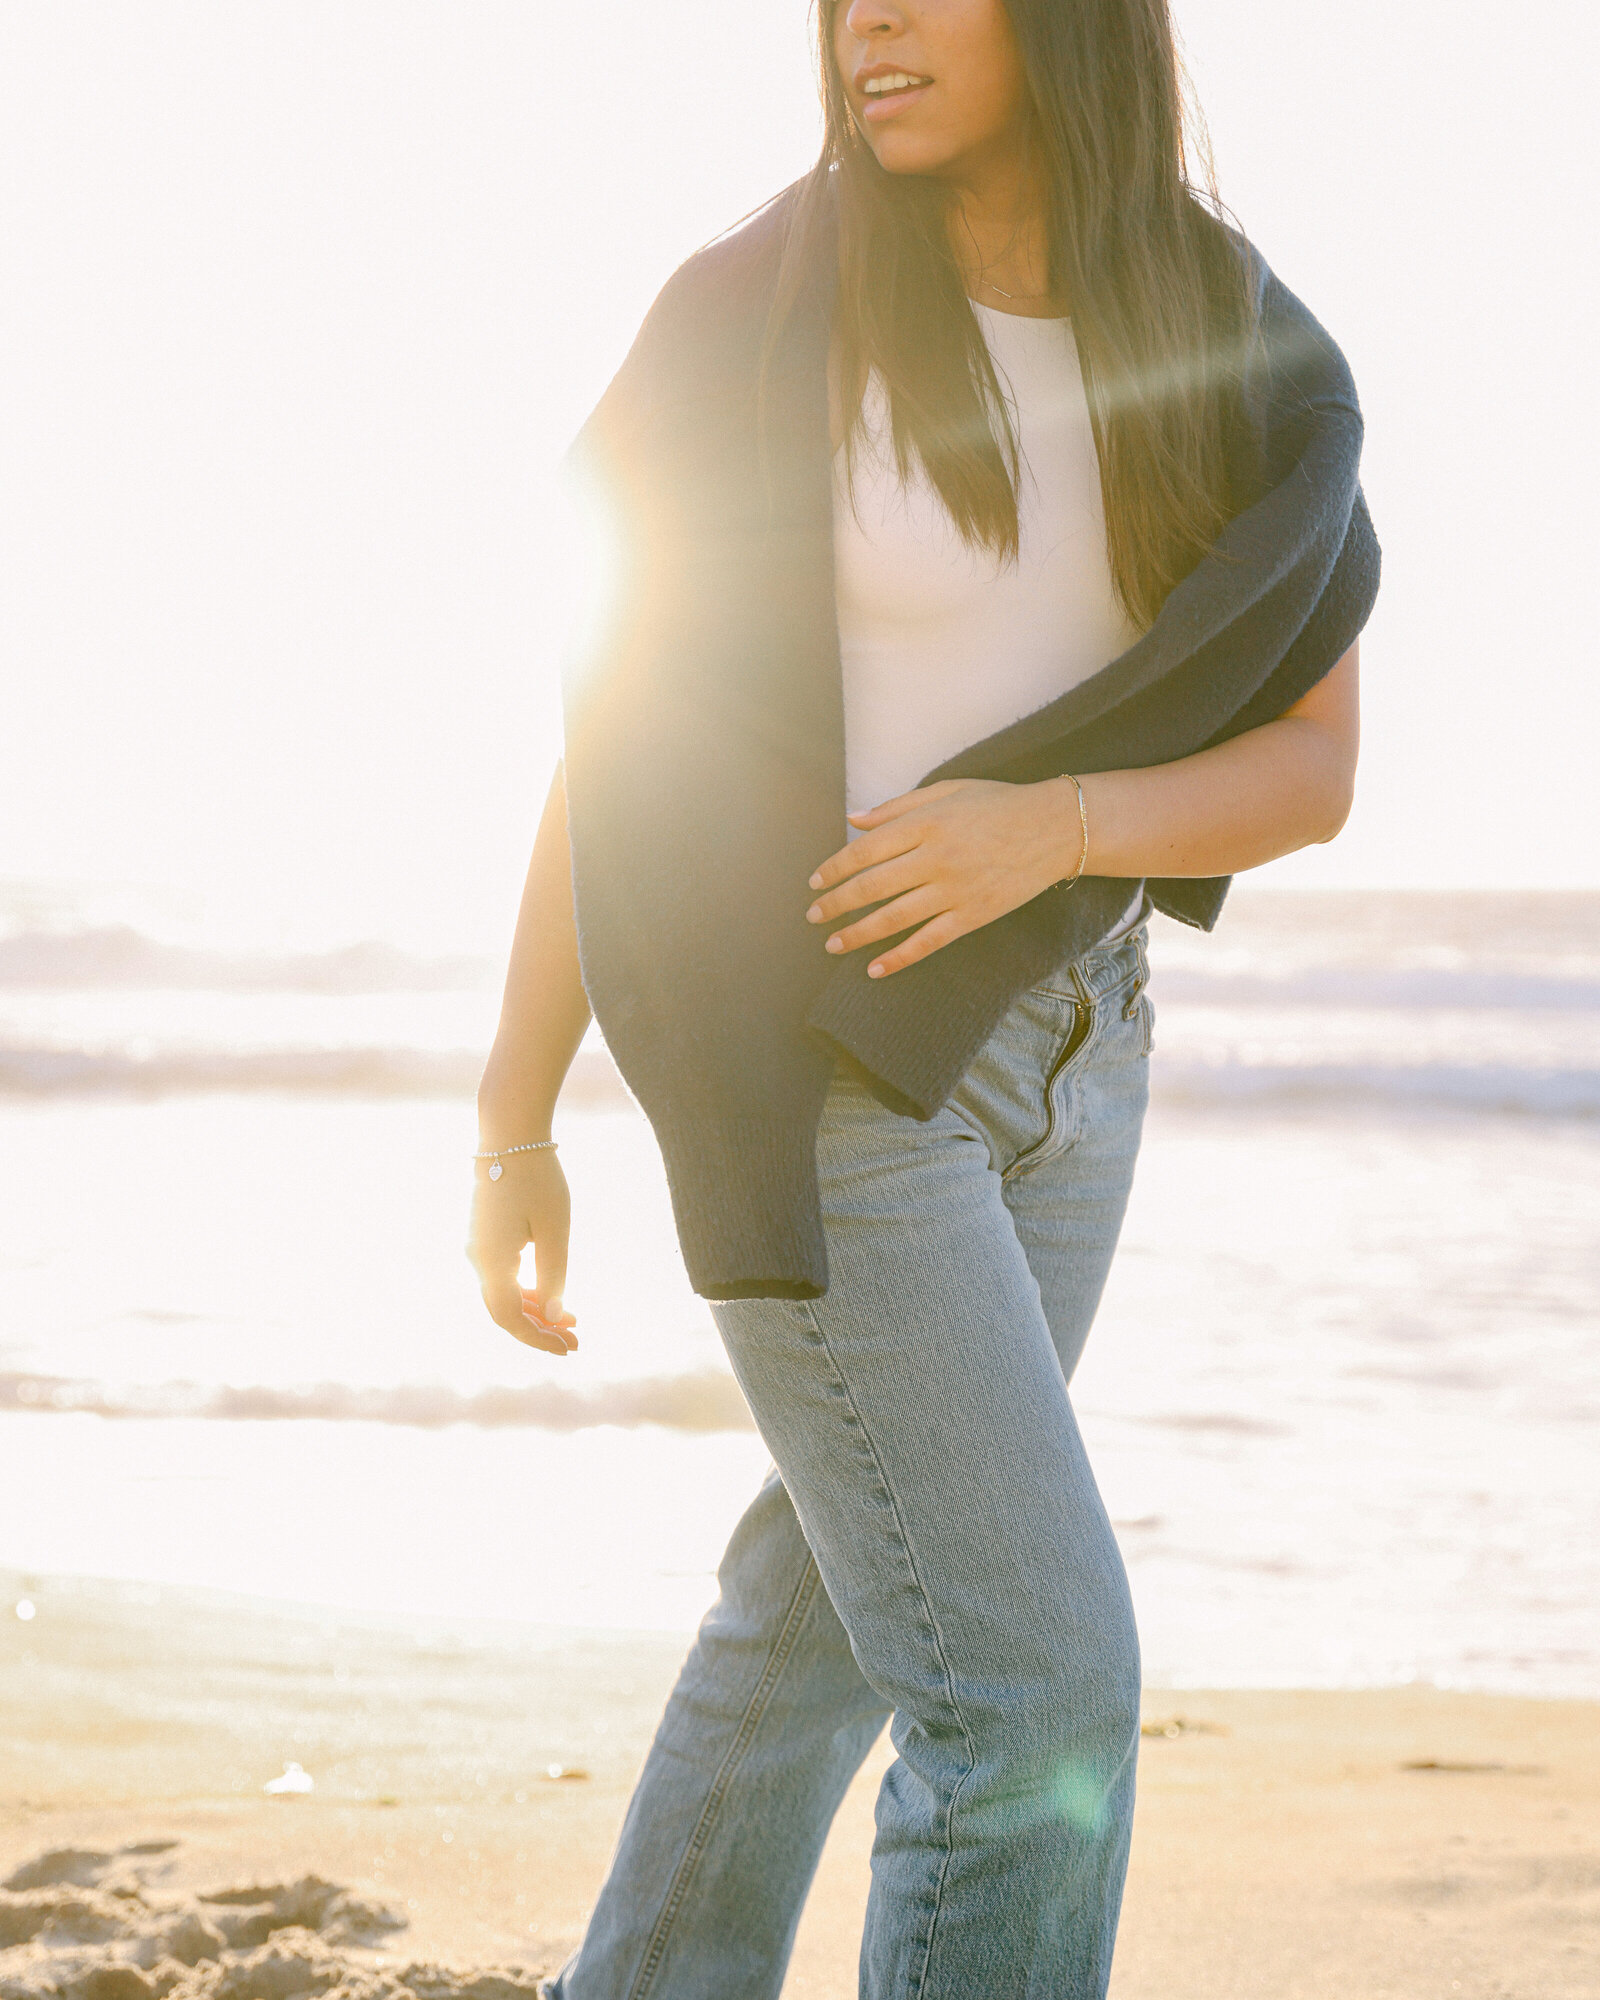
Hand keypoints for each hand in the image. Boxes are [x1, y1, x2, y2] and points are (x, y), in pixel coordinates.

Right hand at [466, 1149, 578, 1355]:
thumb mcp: (556, 1231)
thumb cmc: (537, 1180)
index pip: (511, 1319)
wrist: (508, 1135)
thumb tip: (554, 1317)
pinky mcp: (483, 1236)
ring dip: (535, 1311)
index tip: (570, 1349)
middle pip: (505, 1312)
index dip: (539, 1339)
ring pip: (503, 1295)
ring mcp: (477, 1247)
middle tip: (576, 1340)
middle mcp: (477, 1260)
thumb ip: (554, 1277)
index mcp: (492, 1263)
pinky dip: (526, 1290)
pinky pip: (502, 1276)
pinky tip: (553, 1293)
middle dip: (540, 1330)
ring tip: (573, 1320)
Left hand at [805, 777, 1079, 977]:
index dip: (834, 869)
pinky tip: (874, 969)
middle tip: (813, 916)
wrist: (1056, 827)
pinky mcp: (973, 915)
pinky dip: (899, 957)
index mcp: (925, 823)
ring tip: (832, 945)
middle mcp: (935, 858)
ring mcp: (955, 890)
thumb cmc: (998, 804)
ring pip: (893, 918)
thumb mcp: (947, 790)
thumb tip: (853, 820)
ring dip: (857, 934)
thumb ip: (897, 807)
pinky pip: (928, 941)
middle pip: (872, 887)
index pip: (865, 850)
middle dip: (836, 904)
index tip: (814, 882)